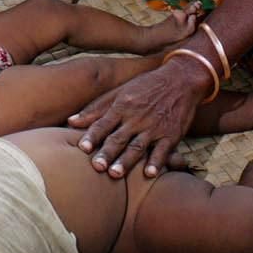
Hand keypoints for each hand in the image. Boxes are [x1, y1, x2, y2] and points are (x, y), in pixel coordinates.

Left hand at [69, 57, 211, 177]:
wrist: (181, 79)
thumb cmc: (146, 86)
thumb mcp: (120, 92)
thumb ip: (95, 108)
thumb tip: (70, 121)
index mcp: (122, 106)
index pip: (104, 123)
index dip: (93, 135)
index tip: (82, 147)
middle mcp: (136, 117)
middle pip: (119, 137)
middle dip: (107, 152)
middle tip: (96, 167)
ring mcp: (154, 127)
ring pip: (138, 146)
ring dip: (126, 160)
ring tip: (115, 174)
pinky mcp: (171, 134)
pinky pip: (163, 150)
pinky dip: (157, 162)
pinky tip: (149, 174)